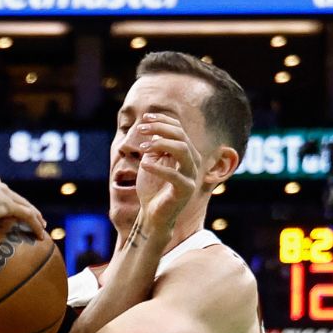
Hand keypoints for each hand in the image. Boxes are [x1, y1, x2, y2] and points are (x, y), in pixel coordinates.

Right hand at [0, 169, 46, 236]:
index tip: (1, 199)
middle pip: (9, 192)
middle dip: (18, 202)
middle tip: (26, 211)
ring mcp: (0, 192)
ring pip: (23, 203)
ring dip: (34, 214)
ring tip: (41, 224)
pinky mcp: (8, 204)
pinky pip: (27, 215)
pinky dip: (35, 225)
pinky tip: (41, 235)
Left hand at [131, 113, 203, 237]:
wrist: (152, 214)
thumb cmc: (152, 187)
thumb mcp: (152, 161)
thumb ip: (155, 145)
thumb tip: (152, 126)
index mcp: (186, 153)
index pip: (178, 129)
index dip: (162, 120)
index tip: (144, 119)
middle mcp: (193, 161)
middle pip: (181, 135)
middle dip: (159, 128)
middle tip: (140, 130)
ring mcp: (191, 175)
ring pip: (182, 149)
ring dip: (160, 143)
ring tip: (142, 147)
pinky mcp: (186, 189)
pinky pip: (174, 175)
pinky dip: (158, 168)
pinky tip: (144, 164)